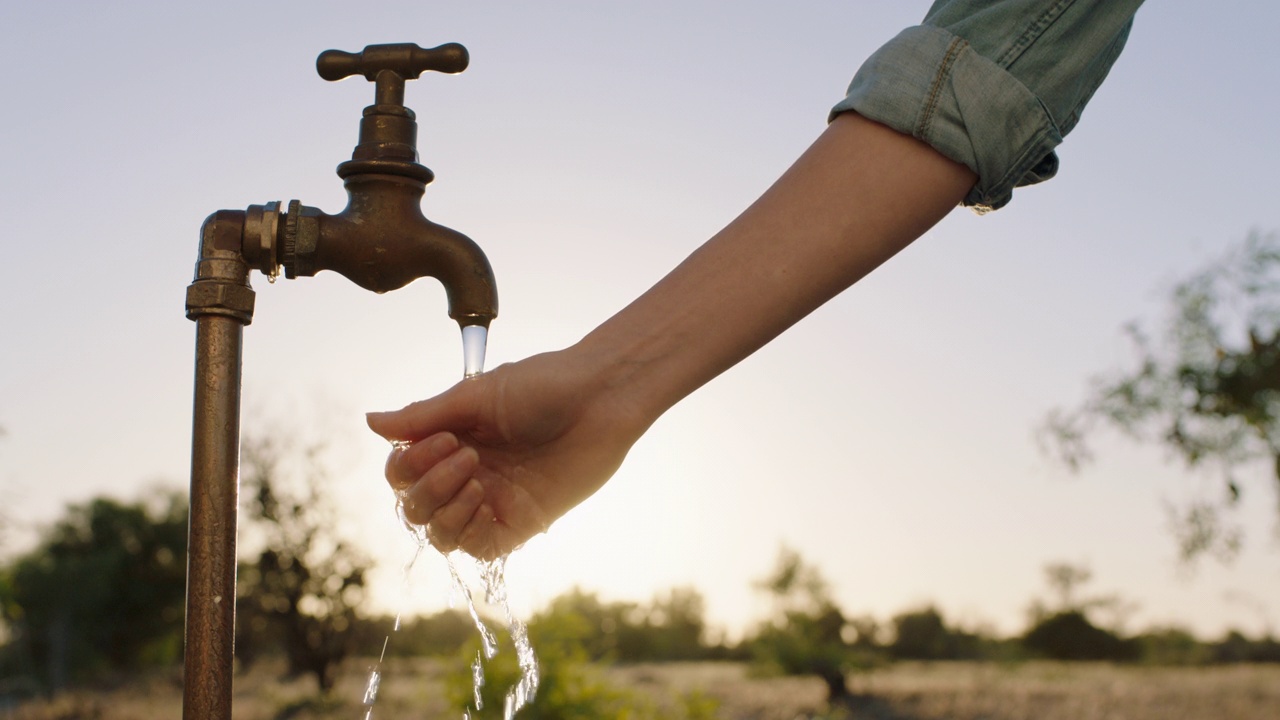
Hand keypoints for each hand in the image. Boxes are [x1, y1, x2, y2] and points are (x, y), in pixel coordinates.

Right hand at [367, 348, 642, 559]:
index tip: (445, 437)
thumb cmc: (545, 385)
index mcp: (450, 442)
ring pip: (439, 533)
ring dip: (445, 509)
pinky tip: (485, 502)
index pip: (402, 472)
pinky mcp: (521, 523)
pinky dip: (468, 531)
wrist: (600, 396)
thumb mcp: (476, 396)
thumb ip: (423, 416)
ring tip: (478, 478)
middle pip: (414, 506)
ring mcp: (492, 501)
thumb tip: (370, 422)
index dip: (409, 464)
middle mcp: (466, 475)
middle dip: (428, 485)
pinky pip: (477, 548)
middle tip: (467, 454)